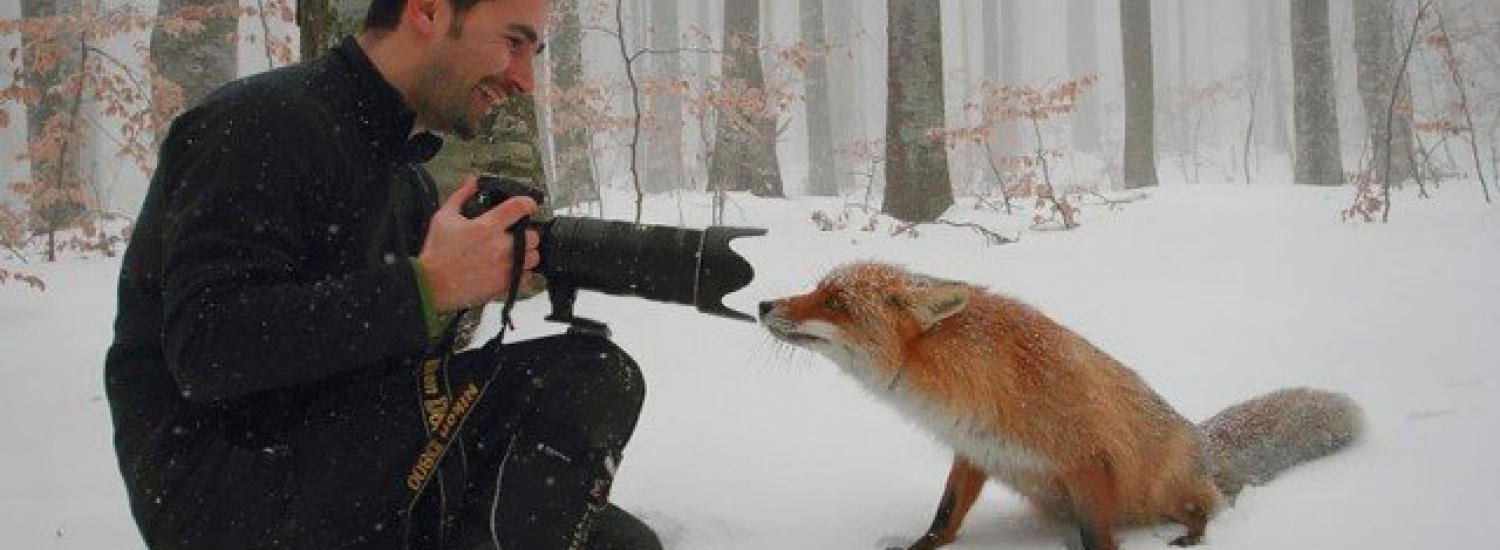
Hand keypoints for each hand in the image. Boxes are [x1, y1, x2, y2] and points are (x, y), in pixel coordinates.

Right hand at [416, 175, 540, 311]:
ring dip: (528, 253)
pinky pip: (528, 276)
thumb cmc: (437, 252)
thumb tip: (472, 181)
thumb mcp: (444, 217)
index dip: (528, 203)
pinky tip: (511, 268)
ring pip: (534, 257)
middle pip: (533, 235)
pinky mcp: (505, 284)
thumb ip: (461, 196)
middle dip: (527, 233)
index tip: (527, 205)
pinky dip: (523, 272)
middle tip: (516, 234)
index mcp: (487, 226)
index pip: (519, 207)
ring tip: (515, 253)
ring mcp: (505, 266)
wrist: (431, 284)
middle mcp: (500, 246)